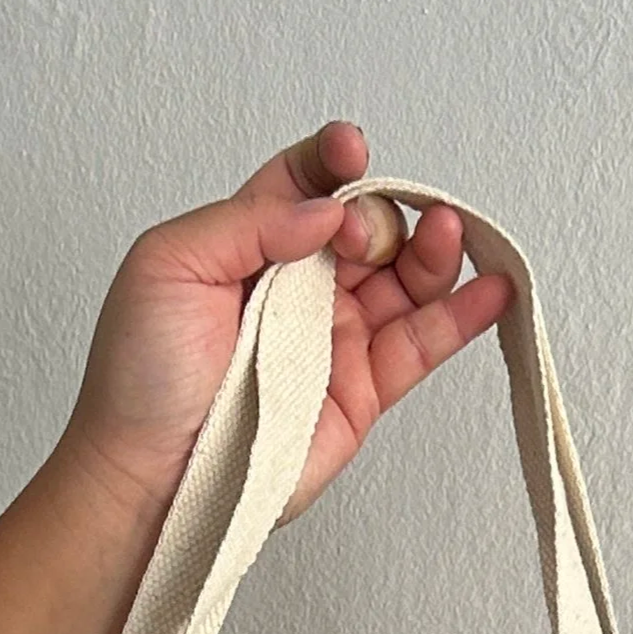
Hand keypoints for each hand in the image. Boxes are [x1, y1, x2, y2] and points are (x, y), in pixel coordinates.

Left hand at [51, 121, 516, 529]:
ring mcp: (336, 337)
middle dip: (384, 214)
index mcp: (248, 241)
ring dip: (434, 248)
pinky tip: (492, 288)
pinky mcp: (363, 392)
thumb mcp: (169, 264)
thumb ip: (248, 221)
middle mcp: (299, 285)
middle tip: (363, 239)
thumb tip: (325, 208)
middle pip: (370, 224)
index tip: (350, 156)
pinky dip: (464, 314)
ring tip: (448, 235)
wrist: (153, 476)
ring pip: (406, 278)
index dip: (335, 163)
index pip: (307, 182)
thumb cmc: (140, 378)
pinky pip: (423, 344)